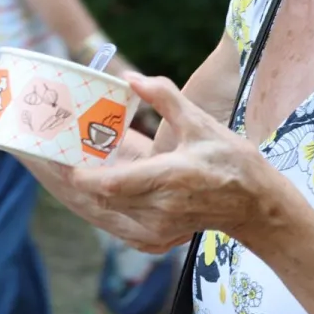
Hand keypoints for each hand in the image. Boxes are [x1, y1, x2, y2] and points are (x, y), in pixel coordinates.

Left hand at [68, 73, 286, 254]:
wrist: (256, 205)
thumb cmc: (231, 161)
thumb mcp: (200, 123)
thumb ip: (164, 97)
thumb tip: (131, 77)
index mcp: (168, 178)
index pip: (110, 185)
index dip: (80, 175)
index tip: (62, 157)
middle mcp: (159, 208)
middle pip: (101, 197)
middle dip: (77, 178)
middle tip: (58, 156)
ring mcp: (158, 226)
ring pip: (108, 210)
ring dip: (91, 190)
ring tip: (73, 166)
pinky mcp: (158, 236)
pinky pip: (120, 221)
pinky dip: (107, 203)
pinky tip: (101, 184)